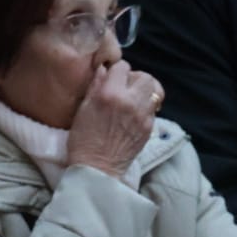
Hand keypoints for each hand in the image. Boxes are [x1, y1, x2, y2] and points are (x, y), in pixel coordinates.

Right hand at [66, 61, 163, 176]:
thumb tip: (103, 70)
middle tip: (125, 86)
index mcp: (110, 94)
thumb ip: (95, 86)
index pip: (122, 67)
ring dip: (144, 91)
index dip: (116, 70)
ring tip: (133, 99)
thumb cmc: (83, 140)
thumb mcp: (83, 109)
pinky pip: (152, 108)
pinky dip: (145, 106)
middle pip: (145, 77)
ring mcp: (143, 115)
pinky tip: (133, 114)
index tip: (111, 76)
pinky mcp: (149, 127)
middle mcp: (130, 101)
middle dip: (135, 78)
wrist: (97, 169)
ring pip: (153, 91)